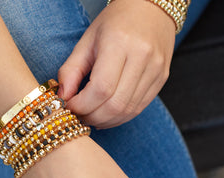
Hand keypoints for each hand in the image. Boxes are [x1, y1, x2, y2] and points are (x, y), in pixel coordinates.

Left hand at [58, 0, 175, 128]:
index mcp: (120, 43)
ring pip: (127, 111)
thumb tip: (63, 98)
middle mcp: (142, 58)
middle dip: (92, 117)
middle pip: (115, 105)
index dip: (82, 105)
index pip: (100, 88)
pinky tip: (107, 115)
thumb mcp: (87, 41)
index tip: (70, 106)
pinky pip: (138, 108)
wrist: (151, 10)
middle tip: (80, 116)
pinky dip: (120, 117)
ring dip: (106, 121)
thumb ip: (71, 70)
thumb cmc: (115, 22)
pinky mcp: (160, 80)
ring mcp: (155, 71)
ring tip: (92, 117)